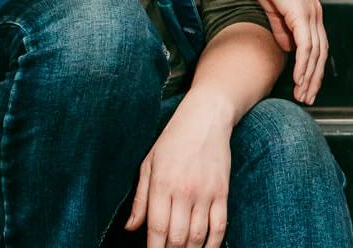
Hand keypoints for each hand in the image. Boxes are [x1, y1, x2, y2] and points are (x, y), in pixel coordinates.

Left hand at [126, 94, 232, 247]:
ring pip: (198, 236)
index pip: (156, 229)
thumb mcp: (148, 164)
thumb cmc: (173, 140)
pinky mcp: (222, 192)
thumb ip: (140, 199)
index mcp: (161, 185)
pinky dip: (213, 243)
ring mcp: (205, 192)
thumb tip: (130, 228)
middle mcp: (184, 191)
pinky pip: (220, 226)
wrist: (206, 118)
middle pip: (177, 238)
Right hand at [247, 0, 327, 104]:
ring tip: (303, 94)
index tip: (306, 85)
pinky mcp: (302, 15)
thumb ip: (283, 30)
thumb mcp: (275, 11)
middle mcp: (316, 14)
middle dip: (315, 78)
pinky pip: (306, 46)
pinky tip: (298, 78)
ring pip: (316, 54)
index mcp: (312, 12)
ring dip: (309, 77)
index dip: (313, 67)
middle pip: (321, 54)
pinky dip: (303, 65)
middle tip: (308, 98)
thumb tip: (288, 49)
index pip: (318, 46)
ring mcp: (311, 14)